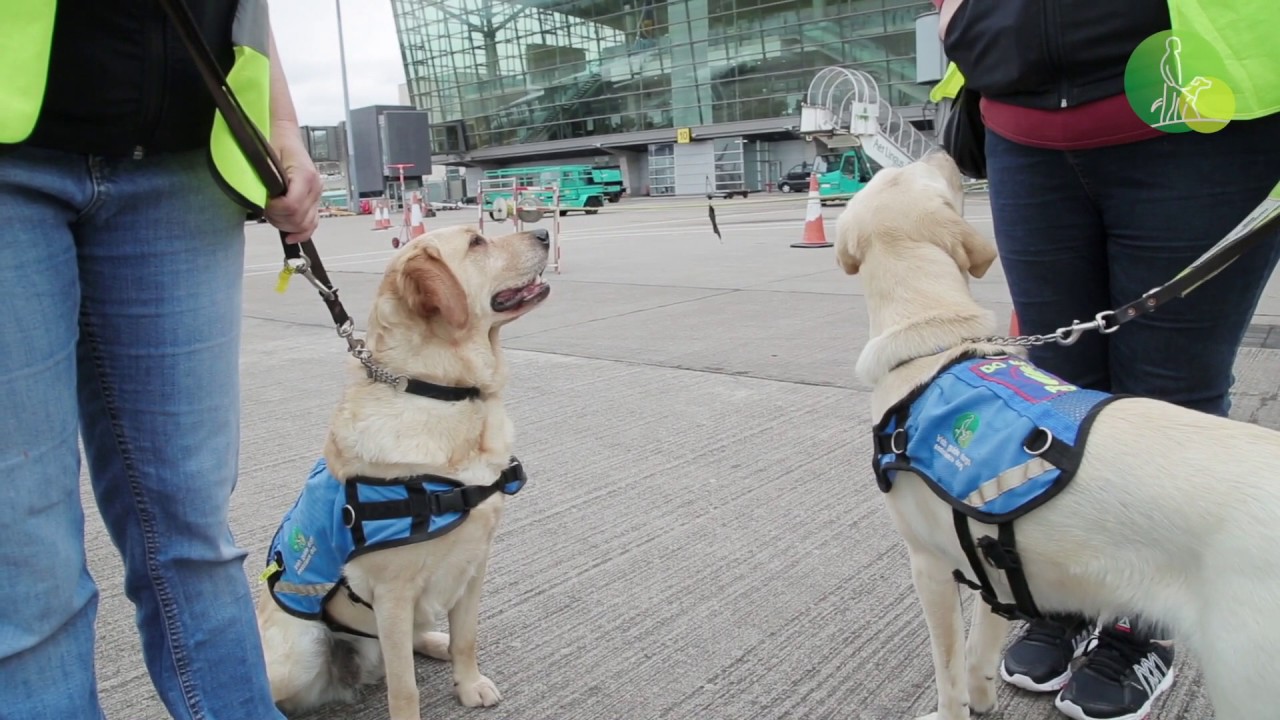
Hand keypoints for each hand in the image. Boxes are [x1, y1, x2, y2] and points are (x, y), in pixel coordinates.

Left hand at [264, 125, 321, 243]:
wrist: (285, 135)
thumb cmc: (275, 142)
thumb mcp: (267, 157)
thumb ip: (269, 179)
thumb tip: (266, 199)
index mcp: (305, 176)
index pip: (292, 206)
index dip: (275, 210)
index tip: (264, 204)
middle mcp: (315, 187)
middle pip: (298, 218)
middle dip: (278, 219)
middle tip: (265, 210)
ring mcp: (317, 195)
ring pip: (305, 224)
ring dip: (286, 225)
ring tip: (273, 215)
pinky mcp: (314, 200)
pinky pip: (312, 223)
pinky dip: (302, 233)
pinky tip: (290, 237)